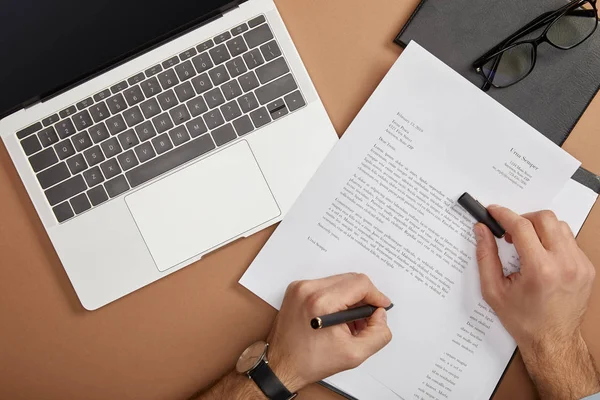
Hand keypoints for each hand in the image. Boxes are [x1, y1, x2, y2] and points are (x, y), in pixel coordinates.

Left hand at [266, 273, 392, 392]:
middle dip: (364, 298)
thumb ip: (378, 333)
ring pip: (339, 281)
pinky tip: (336, 317)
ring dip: (350, 298)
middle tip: (365, 319)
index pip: (360, 284)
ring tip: (349, 322)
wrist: (281, 365)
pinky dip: (336, 298)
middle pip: (350, 279)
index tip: (381, 307)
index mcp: (321, 302)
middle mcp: (308, 289)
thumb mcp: (355, 354)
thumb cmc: (310, 361)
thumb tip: (380, 315)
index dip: (376, 295)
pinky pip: (326, 285)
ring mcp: (300, 287)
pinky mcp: (296, 289)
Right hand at [475, 206, 599, 397]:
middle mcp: (565, 264)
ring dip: (539, 229)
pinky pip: (569, 241)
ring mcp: (580, 265)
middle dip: (523, 219)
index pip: (522, 226)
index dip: (504, 215)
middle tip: (510, 233)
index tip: (493, 211)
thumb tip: (482, 230)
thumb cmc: (523, 320)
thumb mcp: (493, 290)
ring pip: (560, 226)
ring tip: (526, 245)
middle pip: (544, 219)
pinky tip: (541, 256)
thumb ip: (485, 256)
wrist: (552, 341)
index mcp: (540, 270)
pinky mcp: (587, 268)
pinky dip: (553, 241)